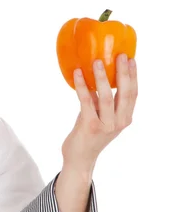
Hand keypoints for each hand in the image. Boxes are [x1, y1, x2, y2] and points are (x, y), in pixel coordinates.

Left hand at [61, 53, 137, 169]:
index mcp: (125, 117)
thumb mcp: (100, 115)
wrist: (80, 157)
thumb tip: (97, 75)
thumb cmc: (89, 133)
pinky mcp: (91, 126)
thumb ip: (102, 99)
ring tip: (97, 61)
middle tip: (120, 55)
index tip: (131, 59)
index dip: (133, 76)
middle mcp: (120, 121)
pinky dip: (82, 86)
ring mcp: (106, 125)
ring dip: (101, 77)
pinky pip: (86, 101)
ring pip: (107, 96)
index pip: (133, 93)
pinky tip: (78, 74)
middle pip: (125, 93)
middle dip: (123, 72)